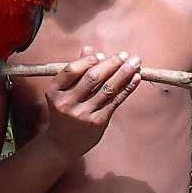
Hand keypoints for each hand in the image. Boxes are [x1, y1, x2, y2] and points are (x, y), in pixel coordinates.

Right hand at [43, 45, 140, 160]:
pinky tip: (136, 78)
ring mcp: (82, 114)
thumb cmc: (65, 110)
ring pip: (107, 89)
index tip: (102, 55)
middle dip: (112, 63)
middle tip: (126, 54)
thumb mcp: (64, 91)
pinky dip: (127, 88)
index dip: (88, 60)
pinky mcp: (96, 123)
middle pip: (92, 78)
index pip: (72, 70)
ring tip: (136, 62)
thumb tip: (90, 49)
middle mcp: (66, 103)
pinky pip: (115, 101)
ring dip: (124, 73)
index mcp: (54, 91)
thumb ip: (76, 70)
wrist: (63, 143)